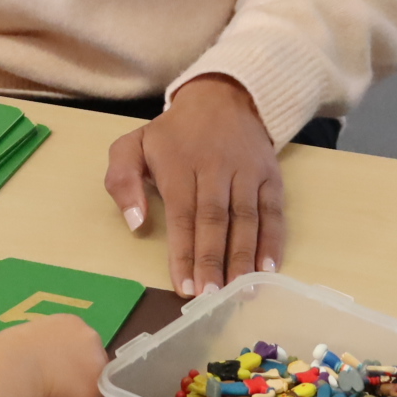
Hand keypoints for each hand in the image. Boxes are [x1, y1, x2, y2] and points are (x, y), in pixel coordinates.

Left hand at [104, 75, 284, 298]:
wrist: (222, 99)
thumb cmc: (172, 134)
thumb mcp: (133, 145)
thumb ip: (122, 181)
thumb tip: (136, 223)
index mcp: (178, 165)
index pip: (181, 215)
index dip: (183, 252)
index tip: (182, 287)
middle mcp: (215, 168)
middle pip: (215, 220)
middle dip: (212, 261)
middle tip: (210, 297)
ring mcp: (246, 172)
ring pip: (246, 219)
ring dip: (243, 258)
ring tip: (239, 292)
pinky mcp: (270, 176)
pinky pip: (273, 211)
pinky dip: (273, 241)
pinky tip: (268, 269)